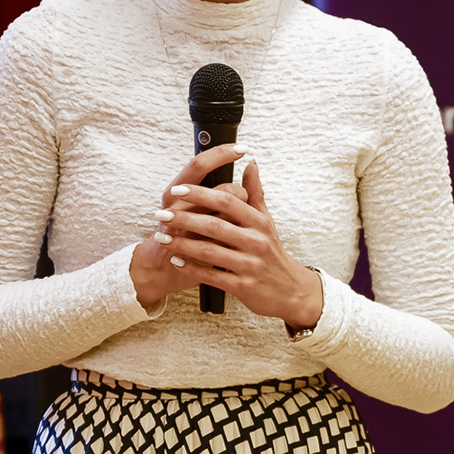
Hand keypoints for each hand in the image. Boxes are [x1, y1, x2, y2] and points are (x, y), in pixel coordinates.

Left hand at [136, 154, 323, 328]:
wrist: (291, 291)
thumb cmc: (272, 252)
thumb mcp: (267, 221)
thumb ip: (255, 192)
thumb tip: (250, 162)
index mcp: (259, 222)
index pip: (227, 200)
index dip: (201, 193)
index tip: (178, 190)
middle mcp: (256, 241)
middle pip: (215, 225)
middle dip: (185, 218)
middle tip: (162, 214)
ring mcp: (250, 265)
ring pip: (210, 251)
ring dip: (183, 244)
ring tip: (163, 238)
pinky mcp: (244, 286)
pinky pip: (213, 276)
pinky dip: (192, 268)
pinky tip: (177, 261)